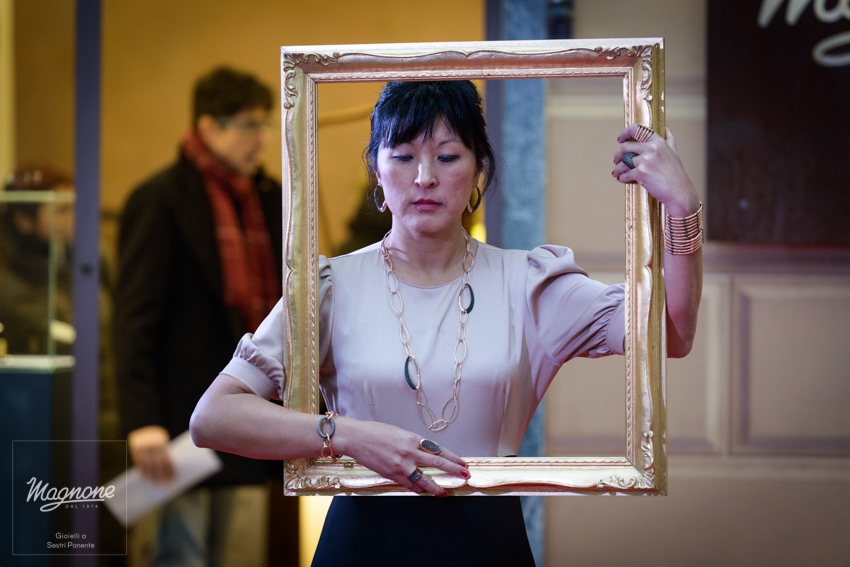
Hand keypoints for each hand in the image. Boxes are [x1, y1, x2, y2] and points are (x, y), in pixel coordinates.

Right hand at [128, 425, 175, 482]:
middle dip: (161, 475)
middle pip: (156, 464)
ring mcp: (141, 446)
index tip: (174, 478)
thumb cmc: (159, 434)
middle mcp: (150, 444)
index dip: (170, 470)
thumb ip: (168, 450)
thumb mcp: (165, 438)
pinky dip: (142, 470)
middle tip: (165, 483)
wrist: (144, 419)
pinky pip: (138, 462)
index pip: (165, 459)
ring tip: (156, 482)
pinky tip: (145, 477)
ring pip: (146, 464)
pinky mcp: (134, 447)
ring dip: (151, 475)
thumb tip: (174, 468)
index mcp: (161, 442)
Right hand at [335, 417, 469, 496]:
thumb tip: (423, 451)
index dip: (452, 457)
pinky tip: (423, 491)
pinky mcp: (392, 474)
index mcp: (412, 438)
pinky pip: (409, 484)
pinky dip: (417, 488)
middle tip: (464, 475)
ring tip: (445, 492)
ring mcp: (401, 465)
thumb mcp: (398, 432)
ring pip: (424, 479)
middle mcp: (410, 452)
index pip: (438, 449)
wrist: (356, 438)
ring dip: (436, 487)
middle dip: (453, 470)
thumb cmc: (375, 432)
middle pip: (437, 463)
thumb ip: (412, 442)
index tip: (462, 462)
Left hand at [612, 125, 699, 216]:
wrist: (679, 192)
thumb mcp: (674, 151)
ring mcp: (646, 160)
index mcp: (658, 141)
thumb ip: (668, 139)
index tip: (620, 139)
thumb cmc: (676, 174)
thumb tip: (665, 128)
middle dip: (618, 154)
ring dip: (618, 168)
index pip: (637, 129)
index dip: (625, 133)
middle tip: (616, 160)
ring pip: (623, 161)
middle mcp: (652, 148)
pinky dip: (622, 177)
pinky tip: (621, 179)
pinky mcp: (641, 172)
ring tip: (616, 172)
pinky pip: (625, 174)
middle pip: (625, 146)